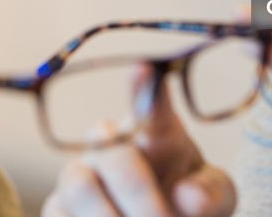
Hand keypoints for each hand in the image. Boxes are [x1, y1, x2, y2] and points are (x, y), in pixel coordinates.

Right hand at [42, 79, 235, 216]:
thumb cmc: (190, 202)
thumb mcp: (215, 198)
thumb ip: (212, 193)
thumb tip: (188, 195)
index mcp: (159, 134)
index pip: (150, 106)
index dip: (144, 89)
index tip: (142, 69)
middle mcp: (115, 144)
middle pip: (115, 156)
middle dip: (141, 198)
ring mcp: (83, 172)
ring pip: (79, 183)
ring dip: (109, 214)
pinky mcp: (59, 203)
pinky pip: (56, 210)